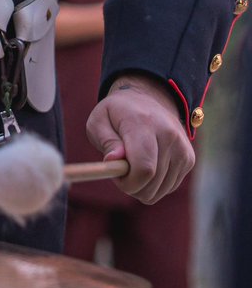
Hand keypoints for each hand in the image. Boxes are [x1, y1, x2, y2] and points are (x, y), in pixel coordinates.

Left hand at [85, 72, 194, 203]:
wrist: (147, 98)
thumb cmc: (117, 114)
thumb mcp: (99, 120)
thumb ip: (105, 141)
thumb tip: (114, 161)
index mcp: (143, 123)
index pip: (144, 168)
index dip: (129, 183)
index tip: (116, 176)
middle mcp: (168, 135)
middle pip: (152, 182)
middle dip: (133, 186)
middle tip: (121, 170)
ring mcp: (182, 147)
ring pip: (162, 189)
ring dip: (144, 186)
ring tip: (133, 165)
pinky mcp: (189, 158)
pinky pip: (170, 186)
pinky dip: (156, 184)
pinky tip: (148, 165)